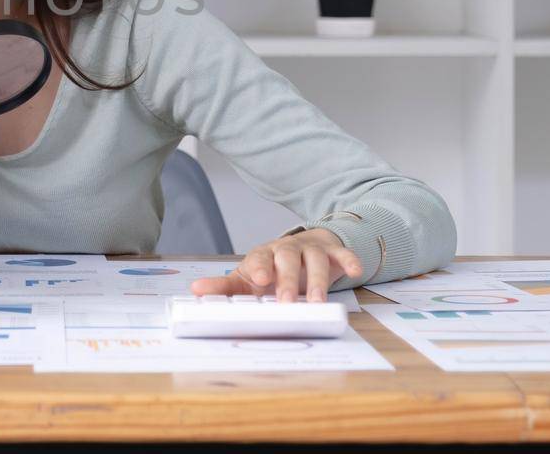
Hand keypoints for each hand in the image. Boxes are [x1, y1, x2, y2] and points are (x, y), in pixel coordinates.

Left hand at [190, 228, 362, 302]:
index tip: (260, 279)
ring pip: (314, 259)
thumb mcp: (248, 278)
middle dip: (287, 280)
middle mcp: (286, 249)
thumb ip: (224, 286)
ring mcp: (310, 249)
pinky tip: (355, 271)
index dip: (259, 266)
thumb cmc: (273, 268)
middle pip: (287, 258)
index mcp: (264, 255)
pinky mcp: (332, 252)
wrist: (306, 247)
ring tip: (318, 302)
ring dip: (317, 279)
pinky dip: (349, 260)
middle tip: (287, 302)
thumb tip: (195, 290)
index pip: (259, 257)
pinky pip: (342, 254)